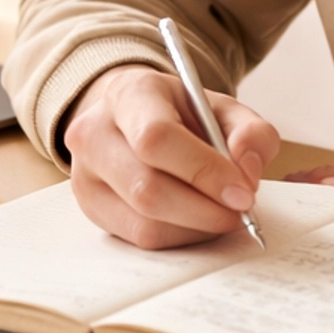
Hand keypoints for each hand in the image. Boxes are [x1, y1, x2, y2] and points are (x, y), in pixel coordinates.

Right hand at [65, 65, 278, 248]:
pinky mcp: (90, 208)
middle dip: (205, 210)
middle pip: (148, 189)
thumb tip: (247, 172)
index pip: (157, 138)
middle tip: (241, 211)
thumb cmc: (180, 114)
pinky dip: (179, 237)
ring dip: (196, 228)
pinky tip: (196, 220)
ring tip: (220, 213)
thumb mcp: (221, 108)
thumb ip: (249, 132)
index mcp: (128, 94)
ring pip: (144, 223)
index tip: (243, 193)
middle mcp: (94, 133)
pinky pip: (139, 238)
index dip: (204, 171)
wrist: (133, 118)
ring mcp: (84, 175)